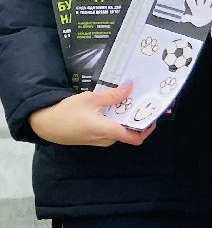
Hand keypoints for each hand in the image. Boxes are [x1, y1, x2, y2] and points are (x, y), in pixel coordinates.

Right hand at [29, 83, 153, 146]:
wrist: (42, 124)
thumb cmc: (65, 112)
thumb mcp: (90, 99)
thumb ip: (112, 95)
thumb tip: (131, 86)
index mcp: (108, 131)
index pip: (136, 138)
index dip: (147, 128)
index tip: (152, 115)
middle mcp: (106, 139)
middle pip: (129, 132)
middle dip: (136, 118)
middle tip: (141, 102)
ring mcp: (98, 141)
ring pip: (119, 131)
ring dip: (124, 118)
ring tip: (127, 101)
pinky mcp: (91, 138)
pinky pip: (109, 131)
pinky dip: (113, 121)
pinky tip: (111, 107)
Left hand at [180, 0, 211, 26]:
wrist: (203, 23)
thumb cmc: (196, 20)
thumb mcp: (192, 20)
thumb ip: (188, 18)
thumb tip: (182, 19)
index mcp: (194, 8)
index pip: (192, 3)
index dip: (190, 0)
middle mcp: (200, 6)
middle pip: (200, 0)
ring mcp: (206, 8)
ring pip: (208, 2)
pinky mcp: (211, 11)